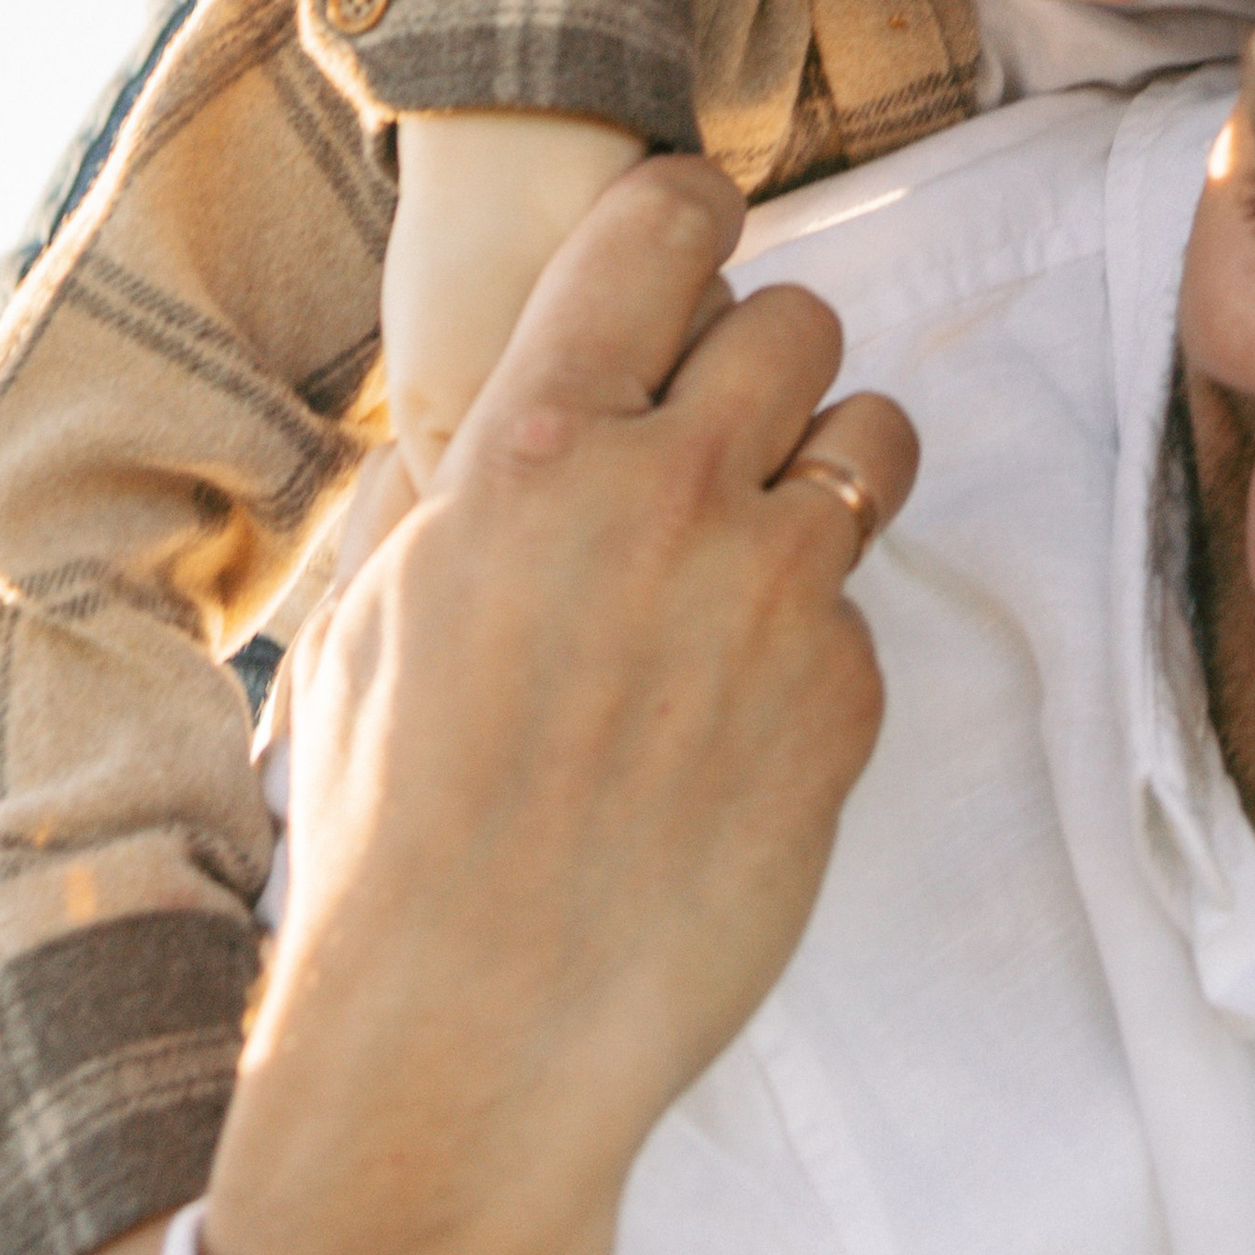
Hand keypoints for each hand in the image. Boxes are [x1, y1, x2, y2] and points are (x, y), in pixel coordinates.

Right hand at [200, 155, 914, 1254]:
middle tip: (715, 441)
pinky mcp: (847, 693)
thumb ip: (468, 468)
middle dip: (764, 365)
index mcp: (534, 446)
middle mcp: (669, 491)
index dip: (691, 219)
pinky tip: (734, 724)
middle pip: (798, 318)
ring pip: (873, 435)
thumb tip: (530, 381)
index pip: (663, 227)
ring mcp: (774, 592)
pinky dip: (814, 642)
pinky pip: (861, 606)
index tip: (693, 247)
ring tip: (756, 557)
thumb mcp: (381, 604)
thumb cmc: (393, 826)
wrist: (475, 1036)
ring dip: (828, 469)